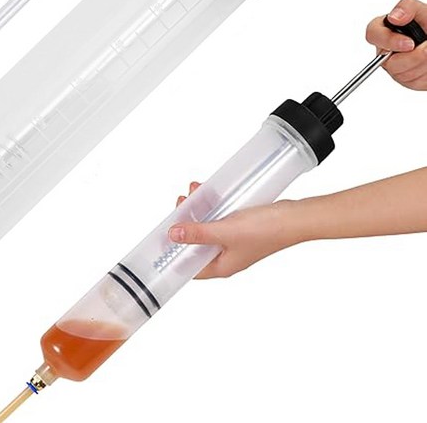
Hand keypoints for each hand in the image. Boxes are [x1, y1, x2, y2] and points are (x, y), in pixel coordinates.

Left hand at [168, 183, 300, 278]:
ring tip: (192, 192)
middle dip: (185, 222)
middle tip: (180, 205)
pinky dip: (210, 205)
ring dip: (197, 210)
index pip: (189, 267)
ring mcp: (233, 241)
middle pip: (195, 243)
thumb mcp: (224, 231)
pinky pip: (218, 217)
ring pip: (206, 226)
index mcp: (221, 266)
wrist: (295, 218)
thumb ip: (197, 233)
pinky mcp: (240, 227)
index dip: (174, 253)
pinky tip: (206, 191)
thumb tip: (172, 235)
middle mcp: (226, 257)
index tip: (163, 236)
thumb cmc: (266, 230)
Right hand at [366, 0, 426, 90]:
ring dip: (423, 64)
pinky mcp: (405, 79)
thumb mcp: (423, 11)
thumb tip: (394, 17)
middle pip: (390, 62)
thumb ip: (408, 8)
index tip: (410, 44)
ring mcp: (394, 66)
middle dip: (415, 57)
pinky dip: (426, 74)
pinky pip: (413, 82)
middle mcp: (386, 49)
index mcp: (386, 29)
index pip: (373, 35)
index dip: (389, 41)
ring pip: (403, 74)